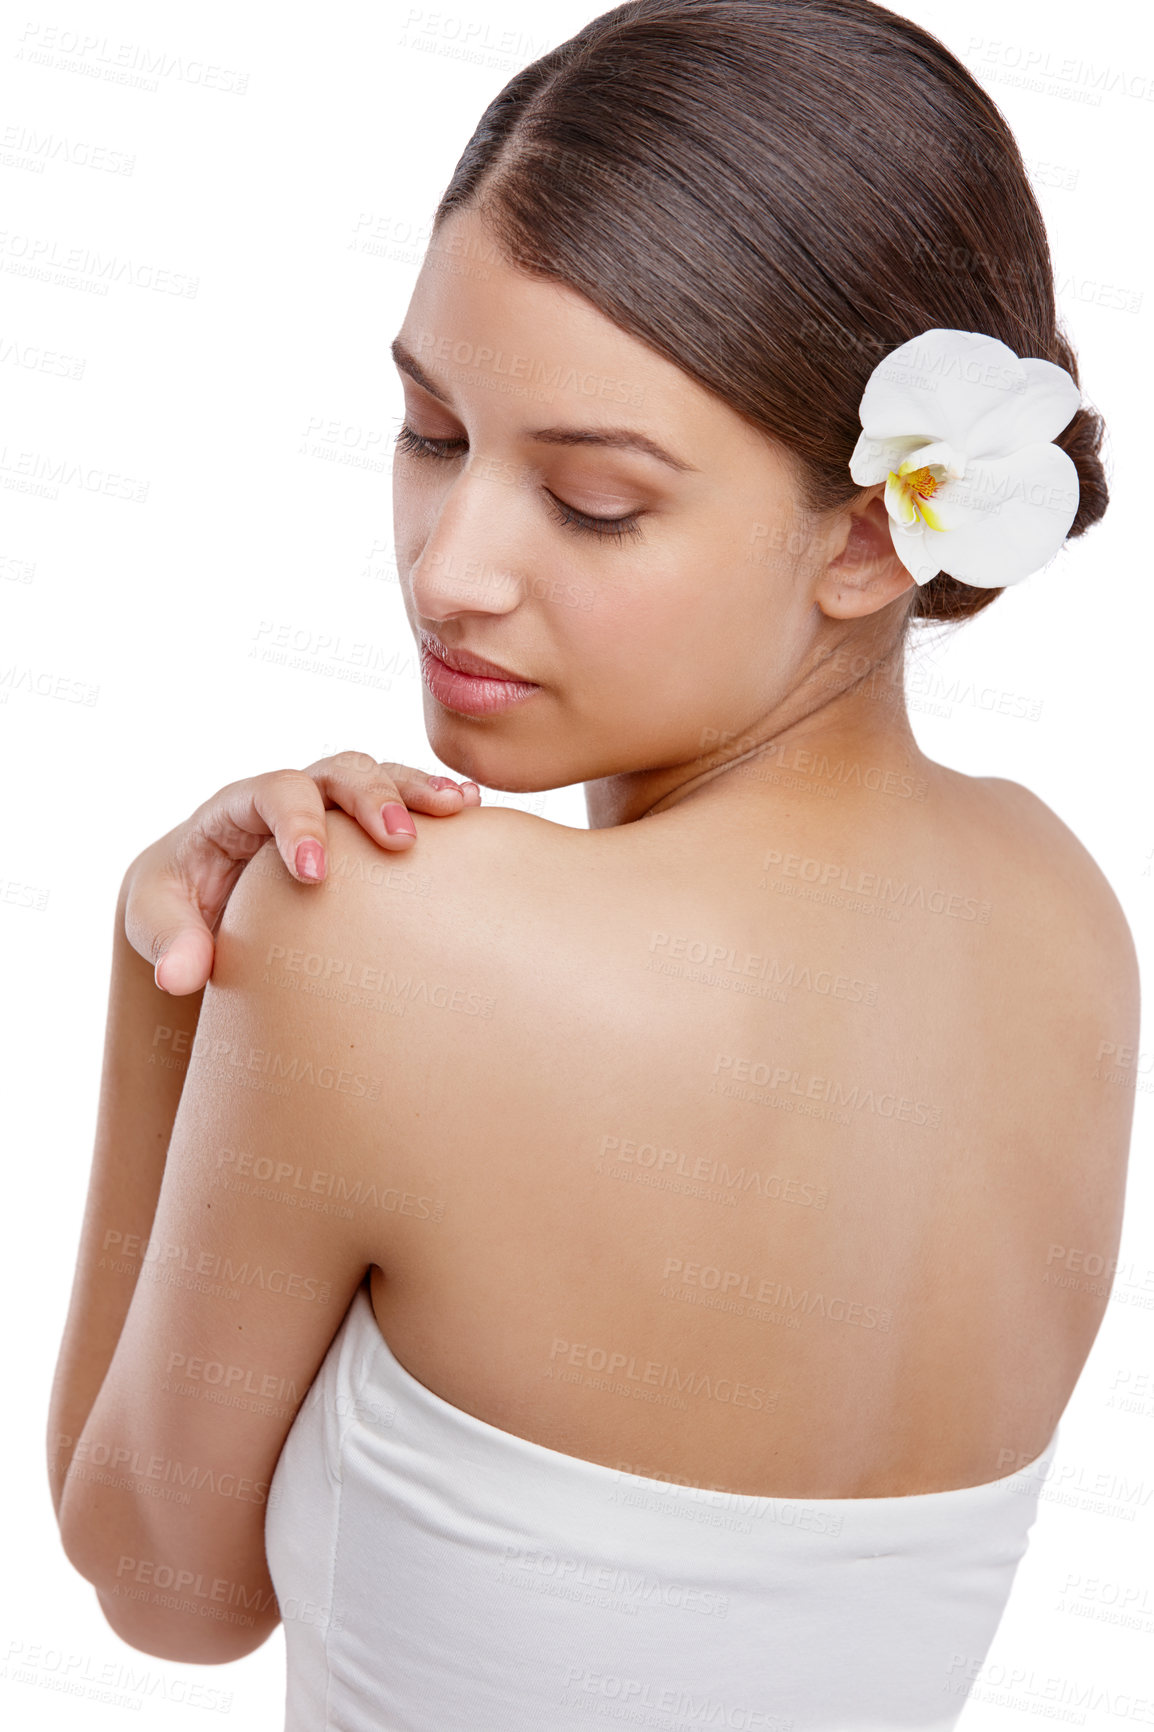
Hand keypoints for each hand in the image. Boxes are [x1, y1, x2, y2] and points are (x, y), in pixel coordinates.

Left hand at [121, 752, 480, 995]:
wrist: (199, 901)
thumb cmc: (176, 905)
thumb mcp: (151, 919)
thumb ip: (164, 940)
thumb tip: (182, 974)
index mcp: (238, 807)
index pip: (274, 794)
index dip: (297, 825)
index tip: (313, 874)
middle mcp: (294, 794)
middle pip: (339, 771)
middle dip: (372, 799)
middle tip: (399, 842)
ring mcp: (334, 808)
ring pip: (381, 776)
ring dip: (419, 791)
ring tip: (462, 808)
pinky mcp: (365, 832)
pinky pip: (406, 802)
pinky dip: (439, 801)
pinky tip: (477, 812)